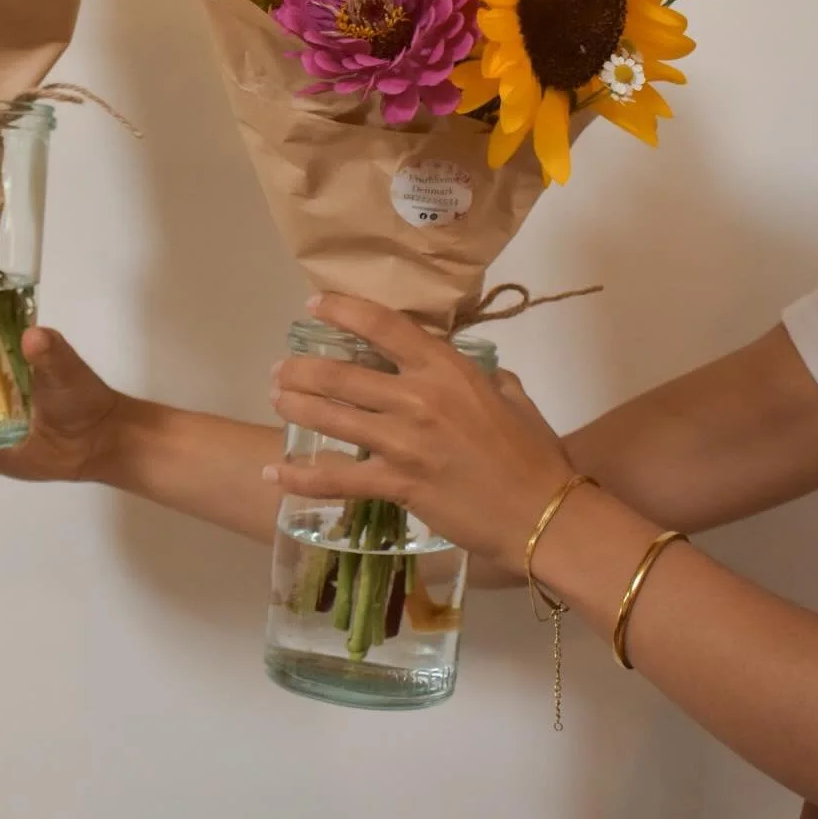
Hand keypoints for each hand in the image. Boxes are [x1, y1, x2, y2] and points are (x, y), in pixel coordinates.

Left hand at [265, 294, 572, 572]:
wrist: (544, 515)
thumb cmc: (534, 454)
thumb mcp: (512, 396)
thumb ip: (483, 376)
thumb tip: (470, 370)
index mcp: (447, 369)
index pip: (384, 326)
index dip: (342, 310)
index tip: (314, 303)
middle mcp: (418, 398)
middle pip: (342, 374)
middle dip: (302, 369)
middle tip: (281, 369)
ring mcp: (404, 442)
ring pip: (331, 417)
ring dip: (296, 407)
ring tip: (276, 400)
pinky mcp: (397, 484)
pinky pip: (338, 478)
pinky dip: (301, 476)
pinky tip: (273, 472)